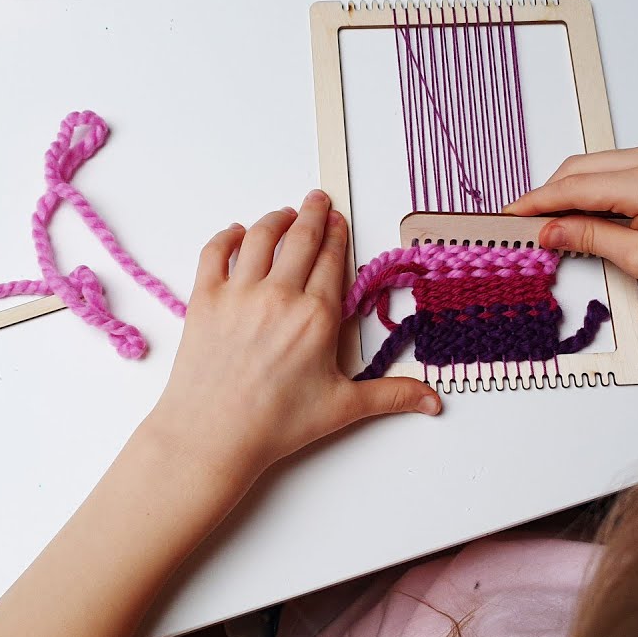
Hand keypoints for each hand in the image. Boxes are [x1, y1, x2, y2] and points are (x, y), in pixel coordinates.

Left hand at [145, 190, 440, 486]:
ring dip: (276, 219)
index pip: (333, 260)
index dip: (337, 235)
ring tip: (285, 214)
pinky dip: (227, 237)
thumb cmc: (275, 424)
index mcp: (317, 317)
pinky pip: (215, 252)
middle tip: (318, 199)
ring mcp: (239, 294)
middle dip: (313, 213)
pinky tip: (237, 234)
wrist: (212, 437)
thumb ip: (390, 394)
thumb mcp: (341, 408)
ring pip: (260, 237)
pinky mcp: (205, 300)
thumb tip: (432, 401)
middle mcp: (280, 296)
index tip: (339, 220)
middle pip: (301, 238)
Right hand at [505, 141, 637, 297]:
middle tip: (524, 225)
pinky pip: (610, 167)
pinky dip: (589, 187)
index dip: (536, 203)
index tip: (509, 216)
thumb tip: (547, 230)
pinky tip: (581, 212)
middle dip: (547, 196)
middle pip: (577, 169)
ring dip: (567, 191)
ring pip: (591, 166)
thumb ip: (589, 238)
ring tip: (550, 223)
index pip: (573, 187)